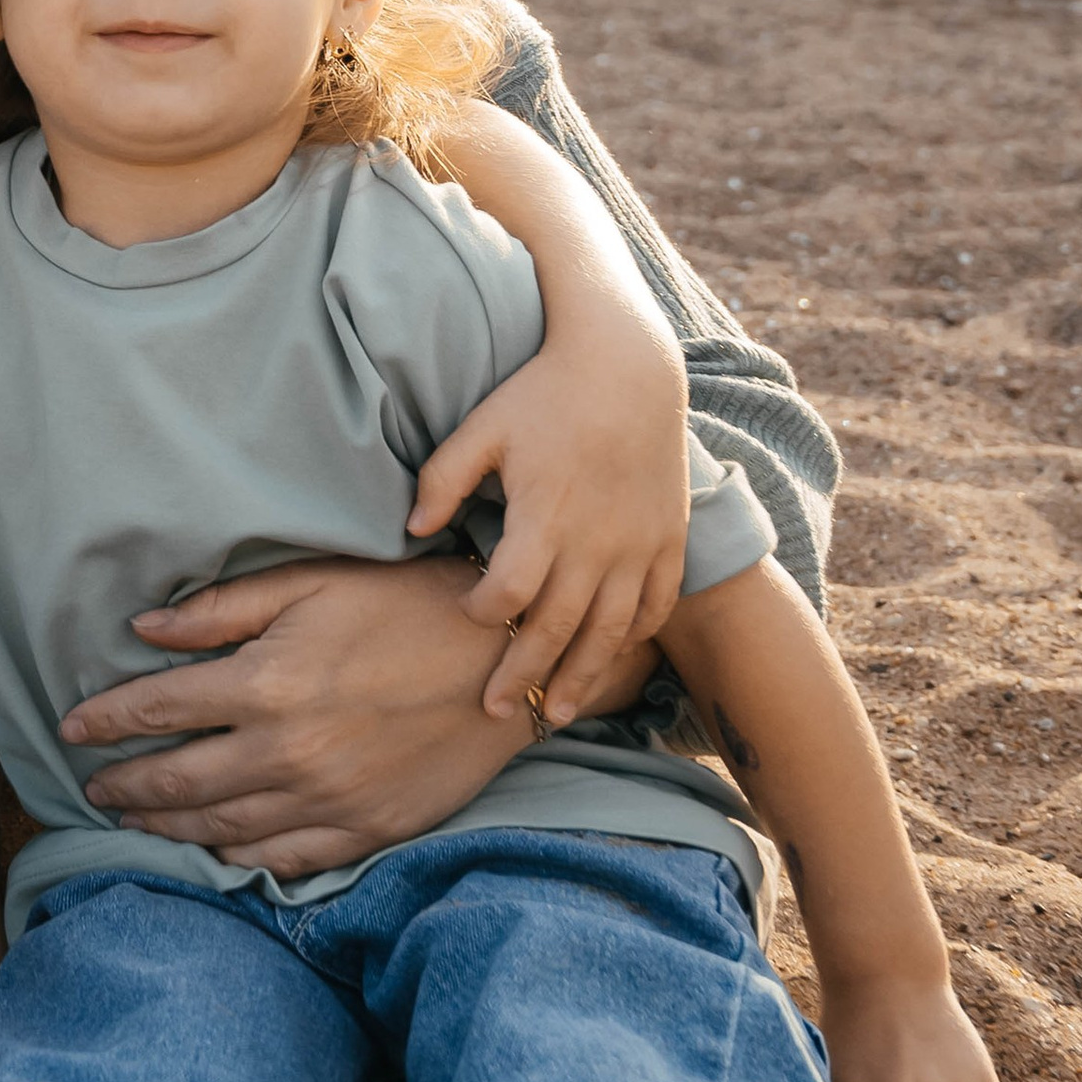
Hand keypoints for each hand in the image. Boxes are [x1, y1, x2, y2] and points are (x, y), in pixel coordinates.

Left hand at [64, 554, 655, 876]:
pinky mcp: (366, 829)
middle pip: (178, 781)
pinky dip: (238, 858)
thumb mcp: (312, 582)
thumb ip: (224, 609)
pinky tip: (214, 851)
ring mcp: (328, 799)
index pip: (157, 709)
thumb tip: (145, 627)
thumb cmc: (407, 603)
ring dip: (167, 828)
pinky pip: (284, 857)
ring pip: (222, 828)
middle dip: (125, 786)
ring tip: (133, 823)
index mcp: (267, 682)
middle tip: (91, 788)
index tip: (72, 729)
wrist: (506, 659)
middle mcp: (288, 750)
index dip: (105, 721)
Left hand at [409, 329, 692, 723]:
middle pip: (558, 629)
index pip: (510, 592)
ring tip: (559, 714)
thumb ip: (442, 479)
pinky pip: (655, 605)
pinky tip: (610, 658)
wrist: (629, 367)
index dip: (484, 612)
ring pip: (610, 632)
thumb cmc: (544, 394)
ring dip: (583, 677)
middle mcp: (596, 541)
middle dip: (525, 675)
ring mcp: (638, 545)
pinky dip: (633, 638)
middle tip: (496, 710)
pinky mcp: (668, 540)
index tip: (467, 611)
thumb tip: (412, 531)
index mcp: (545, 515)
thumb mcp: (482, 427)